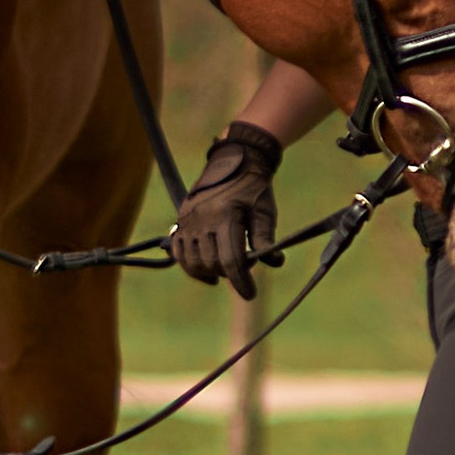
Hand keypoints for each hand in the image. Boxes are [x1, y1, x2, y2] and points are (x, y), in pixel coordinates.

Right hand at [171, 119, 282, 294]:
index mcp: (225, 216)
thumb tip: (274, 262)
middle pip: (212, 263)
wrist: (235, 160)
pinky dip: (191, 266)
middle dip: (229, 273)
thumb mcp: (265, 211)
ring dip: (210, 272)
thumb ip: (265, 238)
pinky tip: (207, 272)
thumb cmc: (254, 188)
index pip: (231, 260)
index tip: (250, 294)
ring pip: (193, 261)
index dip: (241, 281)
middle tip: (244, 270)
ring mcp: (188, 220)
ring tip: (225, 271)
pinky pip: (179, 252)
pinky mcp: (181, 220)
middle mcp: (202, 219)